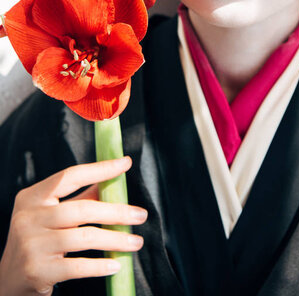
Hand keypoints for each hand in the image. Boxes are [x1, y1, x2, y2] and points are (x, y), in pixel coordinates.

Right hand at [0, 156, 146, 294]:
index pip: (69, 176)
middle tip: (140, 215)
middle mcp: (28, 218)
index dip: (99, 169)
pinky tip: (116, 264)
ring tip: (135, 241)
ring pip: (84, 237)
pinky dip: (100, 265)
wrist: (6, 281)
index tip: (125, 163)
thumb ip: (77, 199)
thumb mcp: (48, 215)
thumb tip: (110, 183)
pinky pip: (77, 266)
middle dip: (116, 211)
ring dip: (115, 239)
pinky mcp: (38, 271)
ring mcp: (32, 245)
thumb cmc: (35, 241)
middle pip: (82, 209)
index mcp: (32, 197)